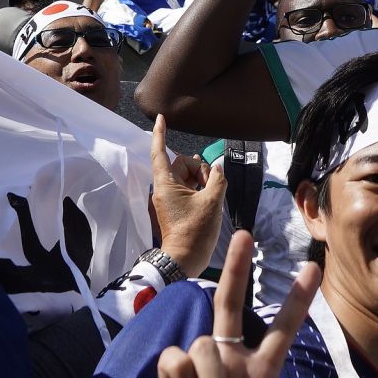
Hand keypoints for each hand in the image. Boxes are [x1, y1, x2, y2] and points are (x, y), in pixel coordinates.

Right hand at [145, 232, 318, 377]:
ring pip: (205, 341)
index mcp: (260, 376)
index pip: (282, 331)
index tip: (312, 267)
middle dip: (238, 269)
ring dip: (211, 373)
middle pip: (233, 305)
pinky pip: (175, 358)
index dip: (297, 301)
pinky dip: (182, 374)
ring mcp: (199, 368)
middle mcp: (230, 363)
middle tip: (244, 236)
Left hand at [150, 115, 226, 276]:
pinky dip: (199, 188)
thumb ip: (217, 180)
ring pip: (186, 176)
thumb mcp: (212, 202)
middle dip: (199, 168)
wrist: (184, 260)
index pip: (159, 151)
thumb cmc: (195, 231)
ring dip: (202, 179)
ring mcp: (169, 199)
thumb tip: (217, 170)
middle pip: (181, 164)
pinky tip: (211, 195)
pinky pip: (187, 189)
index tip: (161, 117)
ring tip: (213, 193)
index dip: (160, 132)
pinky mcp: (175, 208)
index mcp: (165, 183)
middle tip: (212, 184)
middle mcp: (163, 188)